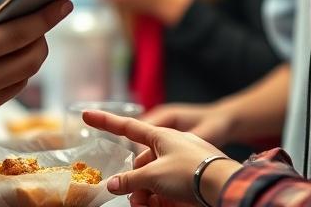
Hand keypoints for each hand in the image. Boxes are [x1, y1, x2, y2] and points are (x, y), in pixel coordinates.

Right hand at [0, 0, 71, 131]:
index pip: (17, 34)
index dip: (45, 17)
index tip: (64, 2)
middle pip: (30, 59)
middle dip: (44, 36)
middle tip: (46, 17)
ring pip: (24, 78)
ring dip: (32, 56)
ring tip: (30, 35)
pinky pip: (9, 92)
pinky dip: (16, 74)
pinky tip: (11, 57)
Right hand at [83, 111, 240, 205]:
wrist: (224, 185)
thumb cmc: (190, 171)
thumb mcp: (154, 175)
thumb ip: (130, 180)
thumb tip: (112, 184)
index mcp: (160, 136)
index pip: (126, 127)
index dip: (105, 122)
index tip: (86, 113)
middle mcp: (169, 147)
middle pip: (140, 165)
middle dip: (135, 184)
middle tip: (137, 201)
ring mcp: (179, 164)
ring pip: (153, 180)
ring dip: (146, 196)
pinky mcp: (188, 180)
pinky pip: (166, 189)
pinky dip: (160, 200)